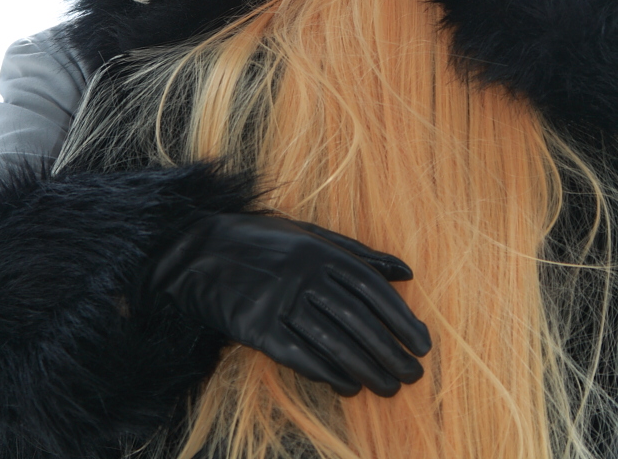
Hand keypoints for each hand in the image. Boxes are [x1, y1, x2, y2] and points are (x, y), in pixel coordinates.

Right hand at [151, 213, 430, 396]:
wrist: (198, 252)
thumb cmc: (262, 242)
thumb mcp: (310, 235)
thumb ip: (359, 253)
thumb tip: (406, 271)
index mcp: (319, 250)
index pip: (371, 288)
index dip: (401, 318)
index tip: (423, 343)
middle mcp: (303, 275)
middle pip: (357, 319)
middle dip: (391, 350)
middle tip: (414, 374)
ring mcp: (279, 301)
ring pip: (333, 342)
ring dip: (367, 368)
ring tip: (389, 387)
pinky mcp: (256, 328)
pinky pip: (300, 356)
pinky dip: (329, 374)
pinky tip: (349, 387)